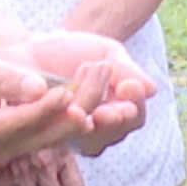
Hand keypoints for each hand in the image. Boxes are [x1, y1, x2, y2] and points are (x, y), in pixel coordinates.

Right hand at [0, 35, 89, 164]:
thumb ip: (4, 77)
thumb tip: (38, 89)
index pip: (17, 123)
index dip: (43, 109)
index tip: (66, 92)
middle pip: (43, 134)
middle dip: (73, 108)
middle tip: (97, 77)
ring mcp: (13, 151)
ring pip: (58, 134)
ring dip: (85, 107)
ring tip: (102, 75)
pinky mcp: (29, 143)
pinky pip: (60, 130)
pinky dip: (80, 110)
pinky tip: (99, 86)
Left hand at [16, 30, 154, 156]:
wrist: (35, 46)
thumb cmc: (77, 51)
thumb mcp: (107, 54)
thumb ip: (127, 71)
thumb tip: (151, 90)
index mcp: (118, 112)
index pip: (134, 117)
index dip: (134, 104)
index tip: (128, 85)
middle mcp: (96, 130)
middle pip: (114, 134)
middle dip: (112, 119)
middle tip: (105, 106)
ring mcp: (70, 136)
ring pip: (88, 139)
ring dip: (88, 111)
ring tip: (82, 83)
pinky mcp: (41, 136)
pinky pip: (55, 134)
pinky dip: (59, 116)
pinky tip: (57, 95)